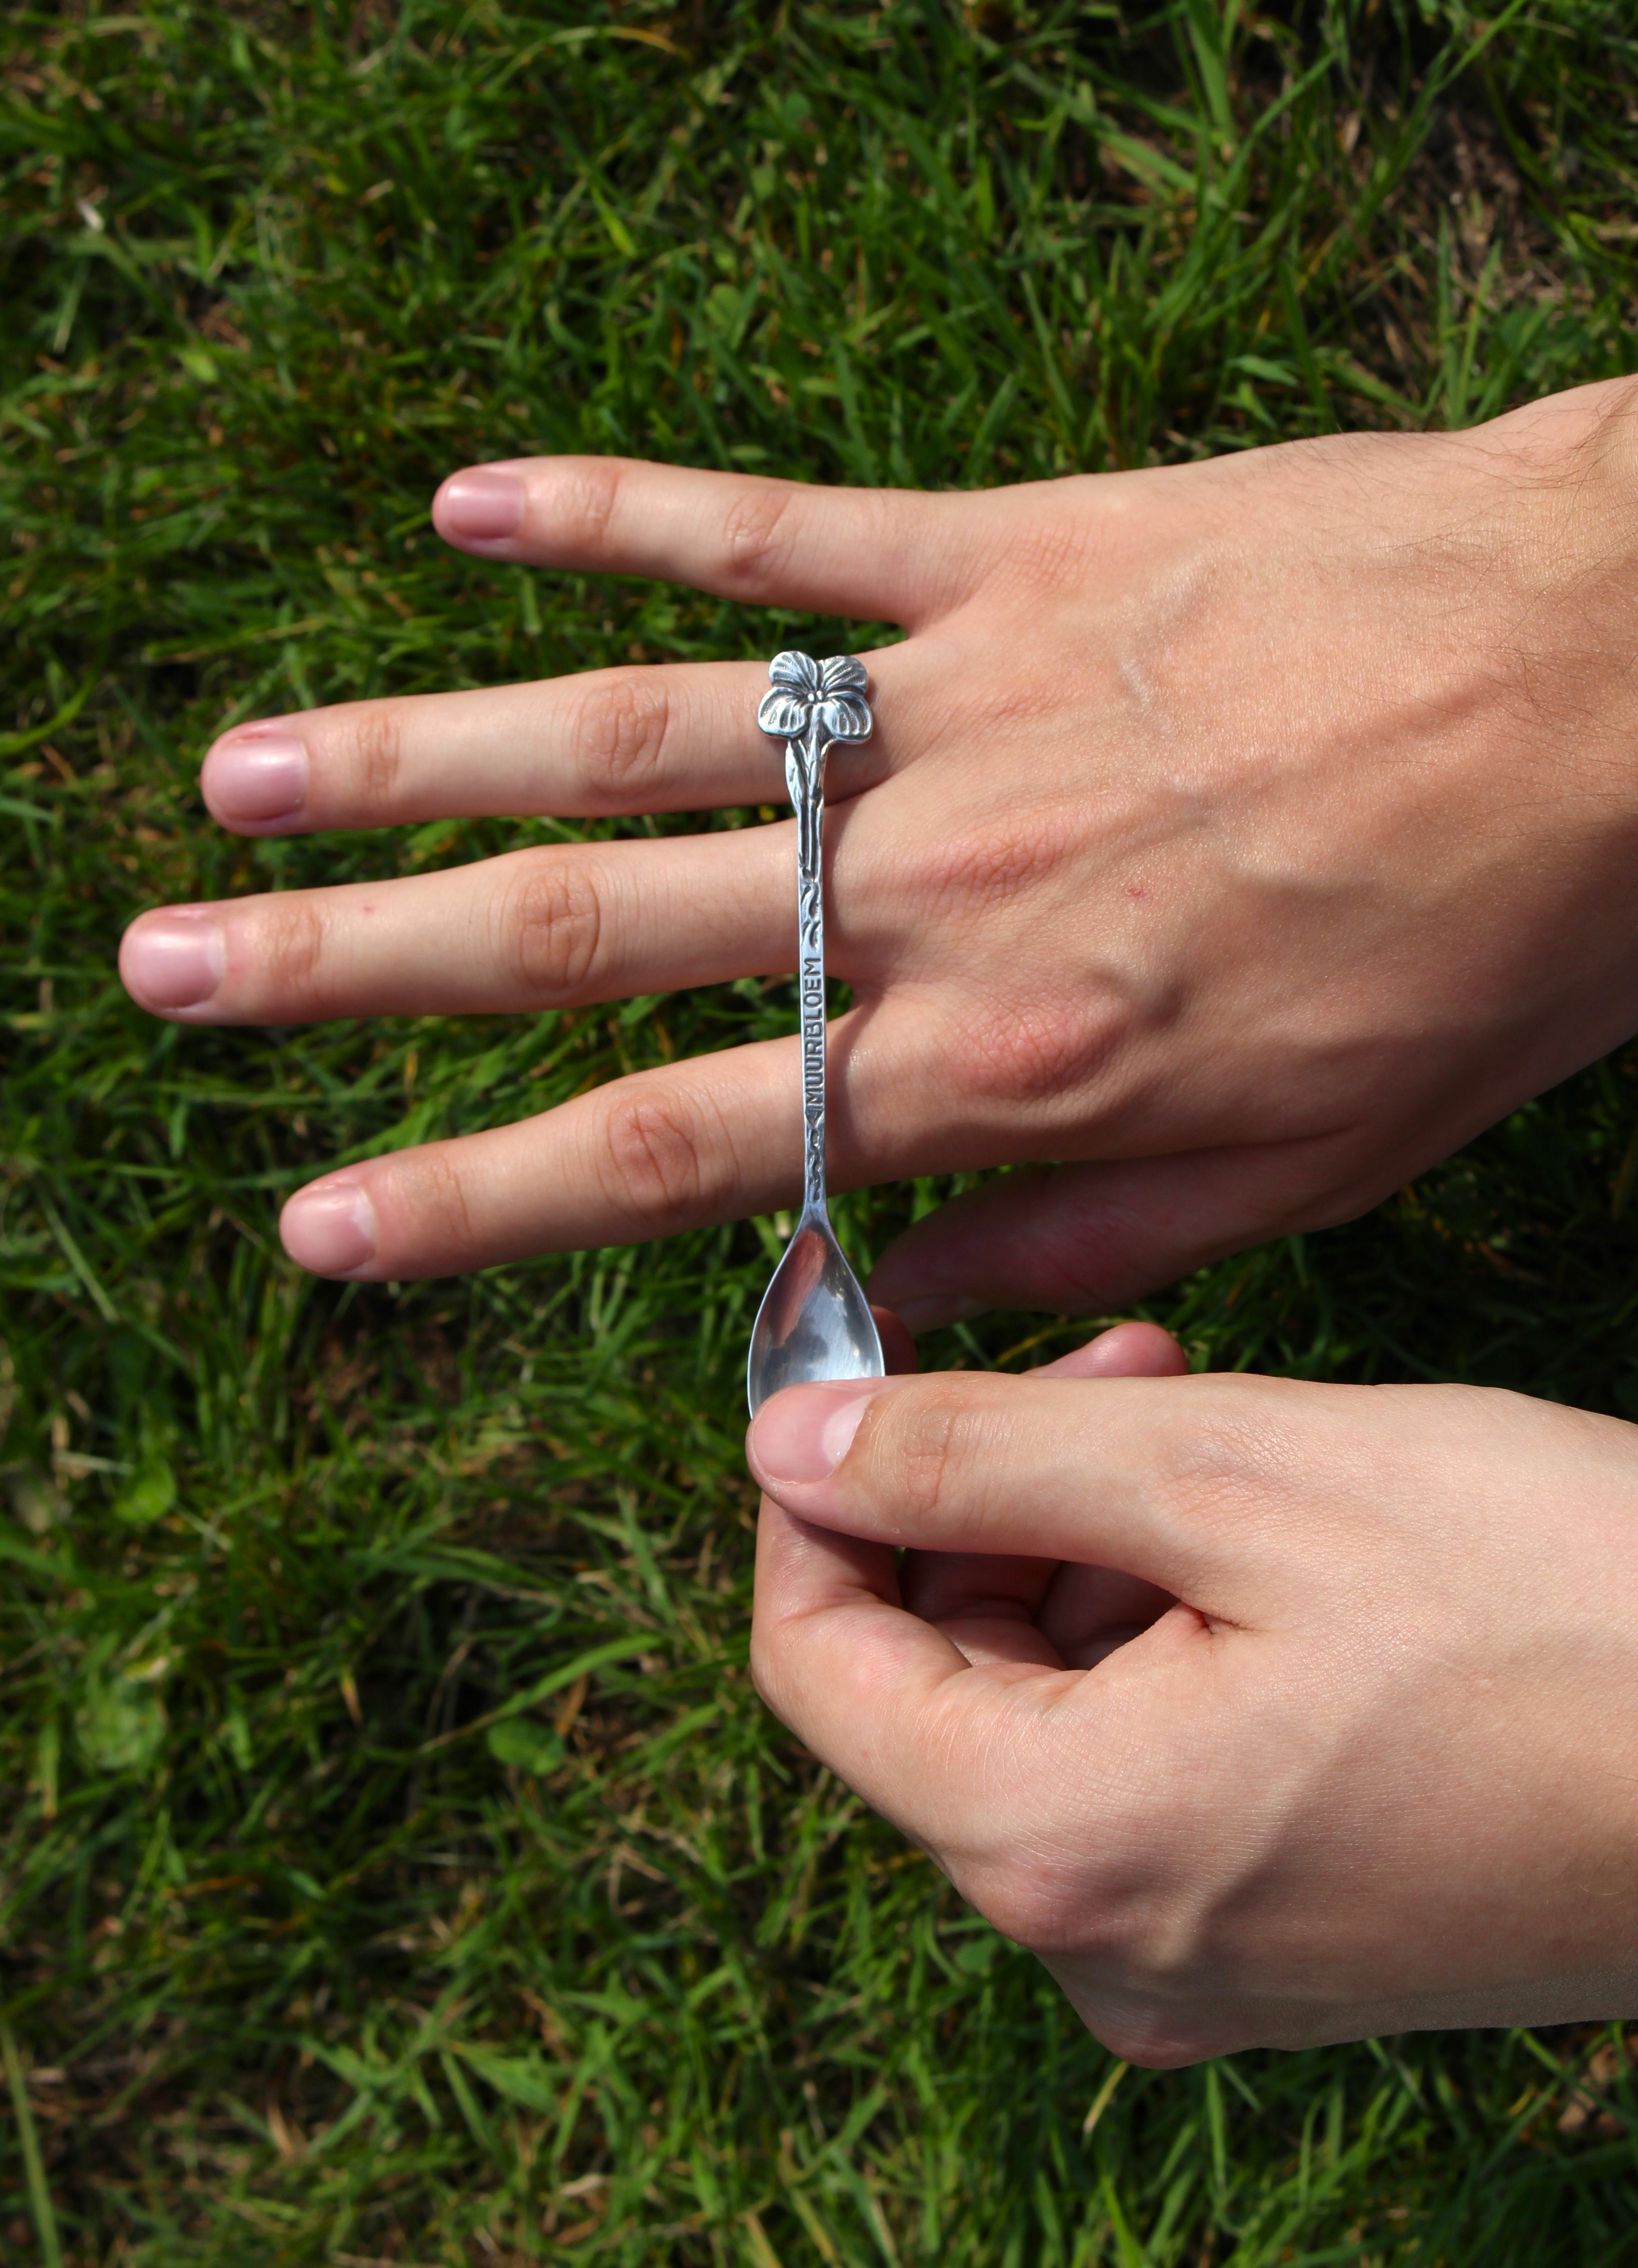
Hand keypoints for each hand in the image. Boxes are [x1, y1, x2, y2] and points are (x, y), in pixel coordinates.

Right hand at [118, 381, 1637, 1316]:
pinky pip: (778, 533)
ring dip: (419, 748)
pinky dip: (622, 515)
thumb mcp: (1304, 1166)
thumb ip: (1074, 1243)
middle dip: (357, 971)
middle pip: (590, 931)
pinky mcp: (1005, 551)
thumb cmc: (1478, 943)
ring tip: (242, 774)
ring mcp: (952, 701)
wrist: (1619, 680)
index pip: (682, 1149)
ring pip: (634, 730)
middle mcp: (931, 883)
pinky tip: (470, 509)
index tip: (318, 1228)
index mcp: (1004, 1054)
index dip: (478, 1199)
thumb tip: (879, 1293)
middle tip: (166, 971)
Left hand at [746, 1343, 1637, 2064]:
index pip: (817, 1660)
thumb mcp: (1234, 1479)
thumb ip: (976, 1459)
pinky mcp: (1292, 1942)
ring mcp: (1203, 1966)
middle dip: (993, 1502)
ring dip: (1091, 1553)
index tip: (886, 1372)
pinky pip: (1147, 1774)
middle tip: (1126, 1365)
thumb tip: (786, 1443)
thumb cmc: (1553, 1603)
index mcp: (1058, 1847)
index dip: (823, 1497)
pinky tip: (1269, 1546)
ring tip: (1215, 1431)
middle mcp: (1105, 1947)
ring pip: (1045, 1717)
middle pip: (935, 1688)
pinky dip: (1166, 1639)